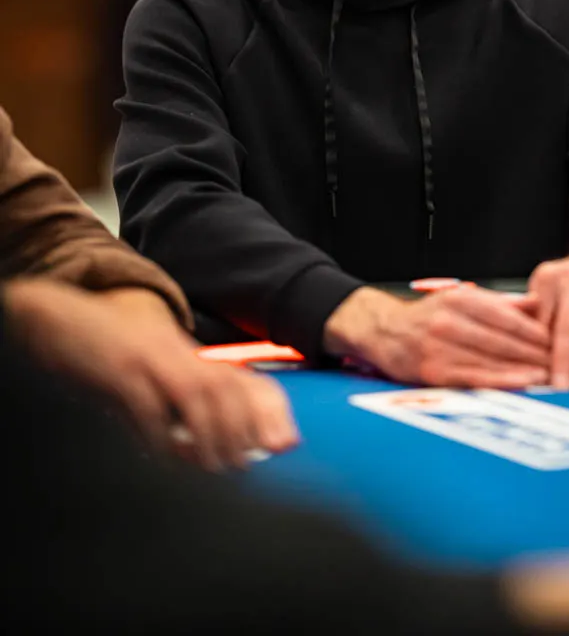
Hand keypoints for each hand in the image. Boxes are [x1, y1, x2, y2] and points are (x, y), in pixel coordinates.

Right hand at [3, 279, 298, 469]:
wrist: (63, 317)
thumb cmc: (110, 353)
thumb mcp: (153, 374)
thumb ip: (183, 403)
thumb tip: (212, 449)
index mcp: (189, 358)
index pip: (242, 381)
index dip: (270, 411)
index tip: (287, 444)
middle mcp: (178, 355)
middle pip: (227, 389)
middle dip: (245, 430)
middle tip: (247, 466)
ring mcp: (151, 360)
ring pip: (198, 395)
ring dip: (211, 436)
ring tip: (214, 468)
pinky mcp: (121, 371)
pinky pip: (149, 406)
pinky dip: (161, 436)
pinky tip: (164, 456)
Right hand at [323, 284, 550, 389]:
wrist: (386, 332)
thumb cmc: (430, 317)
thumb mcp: (462, 299)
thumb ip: (501, 303)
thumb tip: (538, 303)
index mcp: (461, 298)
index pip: (506, 315)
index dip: (534, 330)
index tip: (558, 340)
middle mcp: (449, 320)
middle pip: (502, 339)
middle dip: (534, 353)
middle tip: (560, 363)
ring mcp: (440, 347)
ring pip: (490, 360)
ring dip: (523, 370)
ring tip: (548, 376)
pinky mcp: (433, 372)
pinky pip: (474, 378)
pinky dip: (500, 382)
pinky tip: (520, 385)